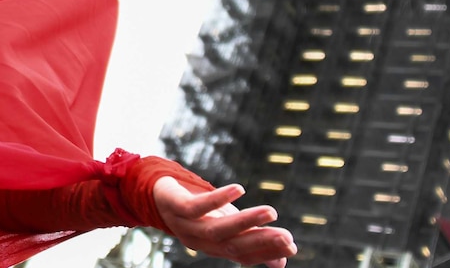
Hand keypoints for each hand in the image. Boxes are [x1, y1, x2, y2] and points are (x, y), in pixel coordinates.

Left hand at [153, 176, 296, 267]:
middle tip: (288, 238)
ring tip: (270, 212)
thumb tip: (283, 261)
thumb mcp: (226, 224)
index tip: (292, 247)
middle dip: (262, 242)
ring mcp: (188, 225)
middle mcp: (202, 241)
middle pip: (233, 245)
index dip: (266, 253)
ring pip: (218, 229)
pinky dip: (218, 199)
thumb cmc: (198, 212)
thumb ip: (252, 240)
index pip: (243, 255)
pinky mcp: (177, 206)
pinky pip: (197, 206)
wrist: (158, 193)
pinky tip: (239, 189)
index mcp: (215, 247)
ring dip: (245, 222)